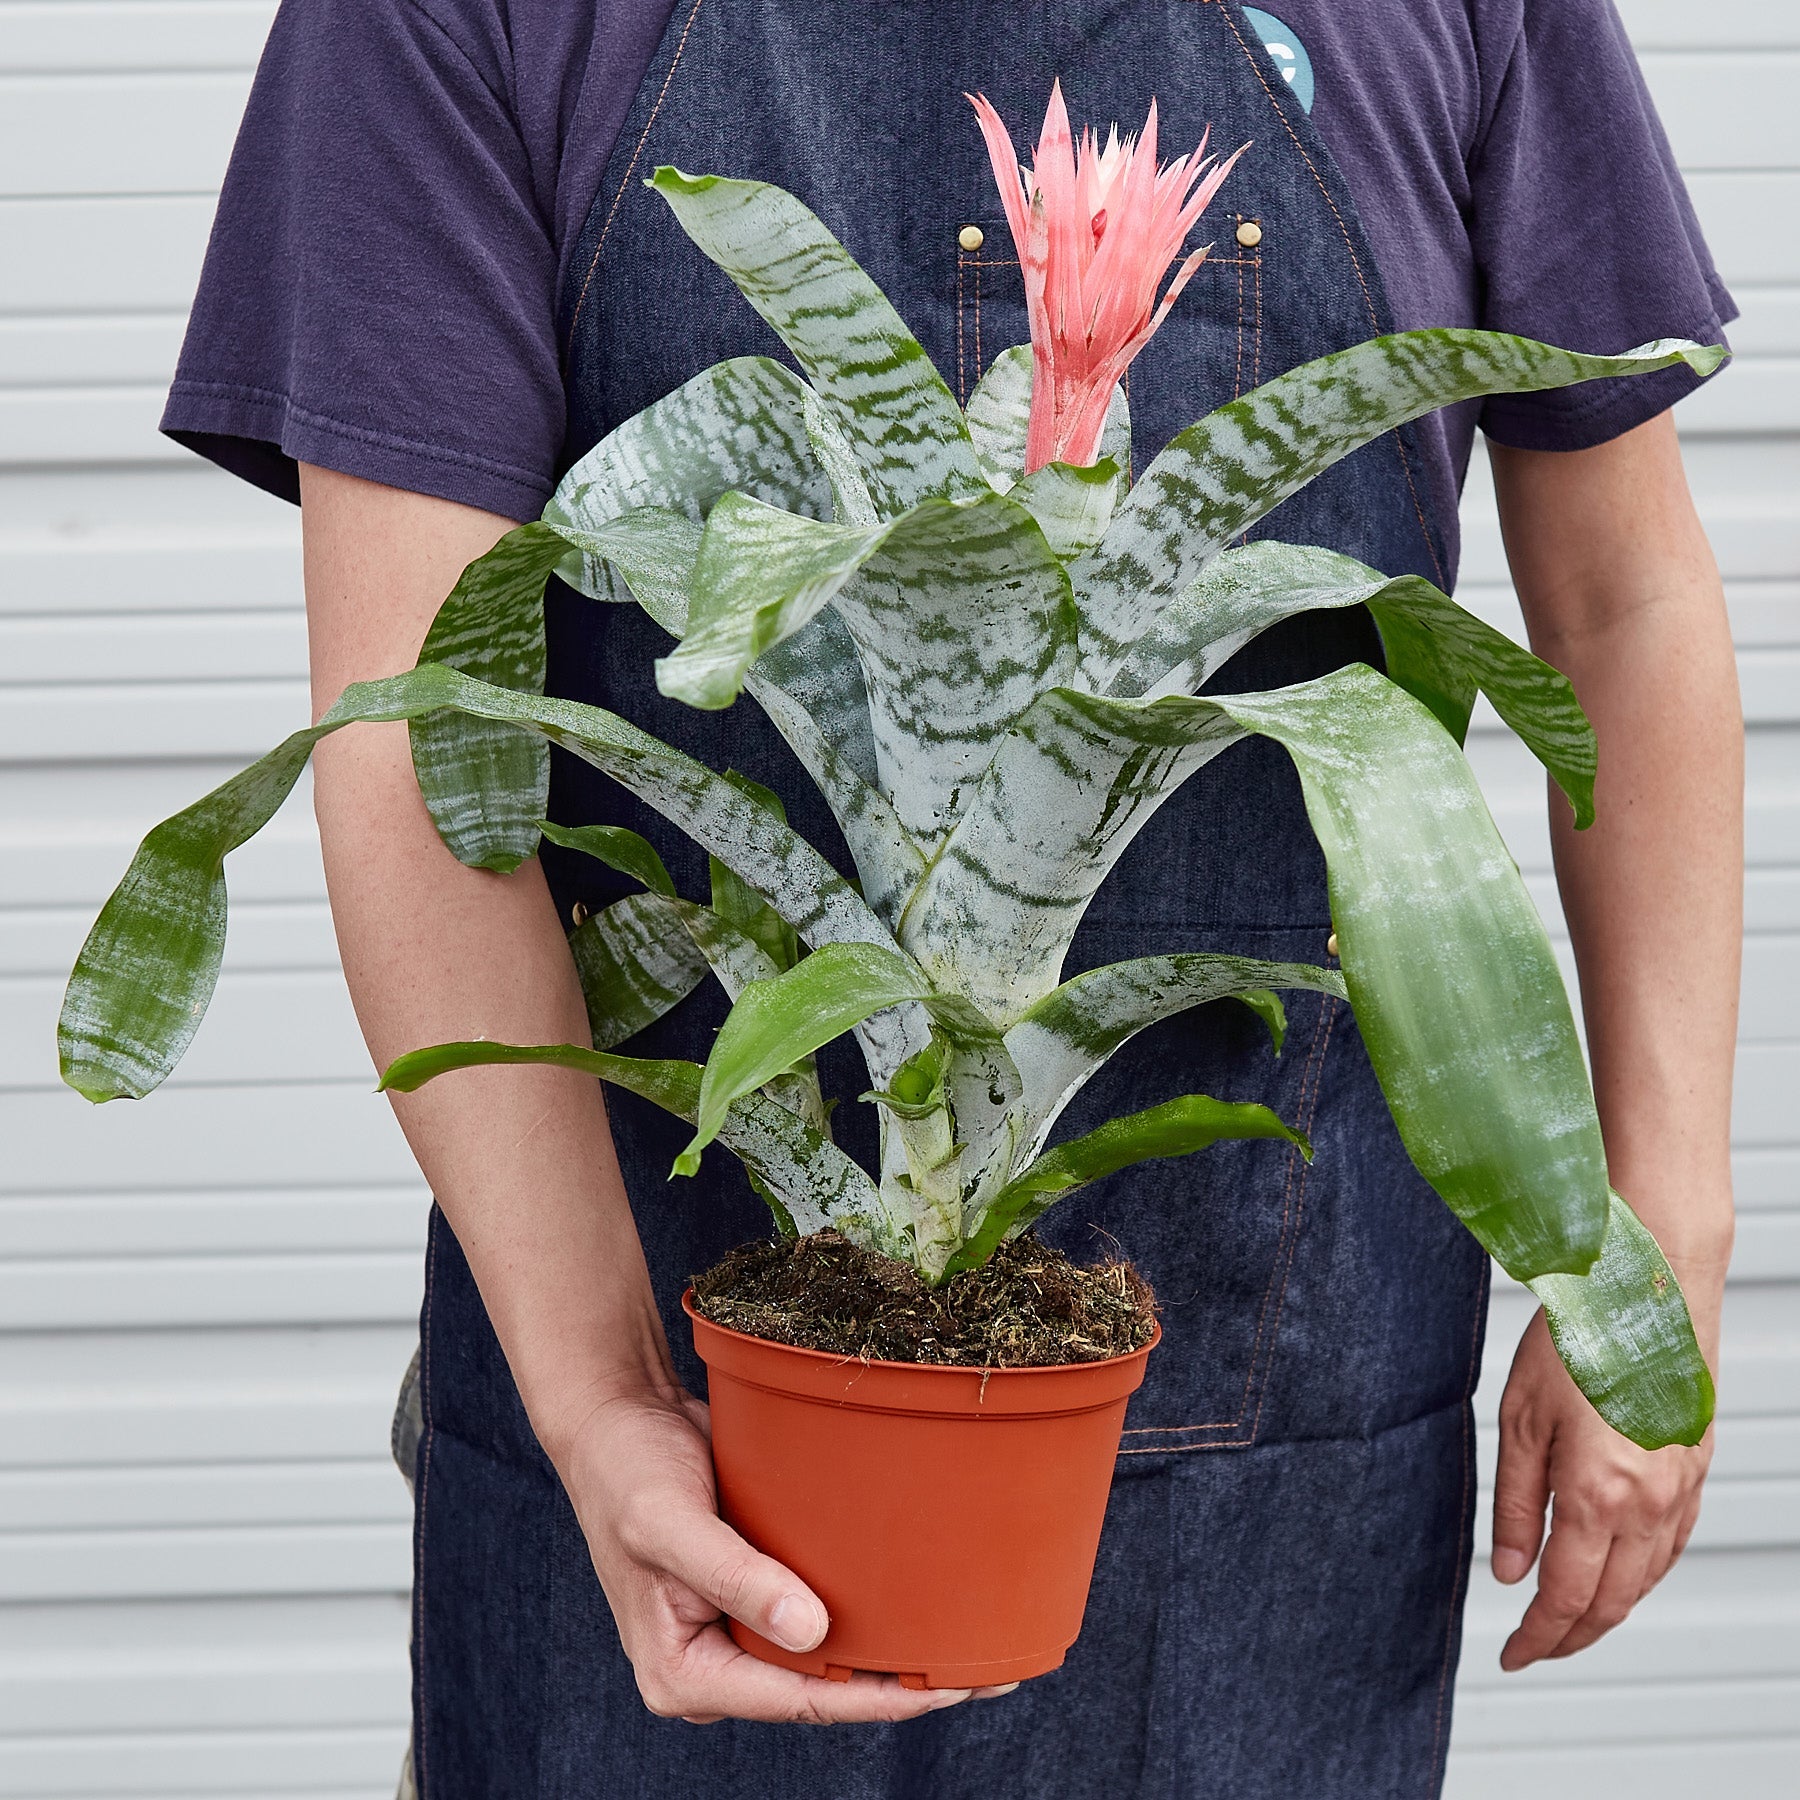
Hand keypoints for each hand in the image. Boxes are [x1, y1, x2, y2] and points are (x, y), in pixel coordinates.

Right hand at [557, 1385, 1012, 1722]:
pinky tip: (929, 1597)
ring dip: (899, 1652)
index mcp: (686, 1675)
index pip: (800, 1698)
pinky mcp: (761, 1588)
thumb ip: (737, 1578)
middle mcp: (717, 1665)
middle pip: (825, 1688)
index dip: (878, 1696)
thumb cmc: (627, 1471)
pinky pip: (825, 1611)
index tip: (950, 1687)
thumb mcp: (669, 1523)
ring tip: (981, 1644)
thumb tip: (812, 1634)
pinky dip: (875, 1608)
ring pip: (832, 1655)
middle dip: (906, 1684)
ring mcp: (741, 1628)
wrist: (617, 1416)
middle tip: (993, 1671)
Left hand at [1490, 1307, 1714, 1670]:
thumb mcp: (1518, 1418)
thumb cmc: (1577, 1338)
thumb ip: (1514, 1502)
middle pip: (1611, 1601)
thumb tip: (1509, 1572)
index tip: (1511, 1655)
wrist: (1645, 1288)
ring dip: (1608, 1609)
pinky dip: (1641, 1573)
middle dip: (1571, 1636)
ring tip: (1569, 1619)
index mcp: (1596, 1493)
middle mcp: (1648, 1503)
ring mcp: (1681, 1489)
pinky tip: (1618, 1571)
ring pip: (1646, 1579)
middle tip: (1534, 1648)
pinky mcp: (1696, 1469)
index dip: (1537, 1635)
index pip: (1567, 1596)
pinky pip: (1671, 1545)